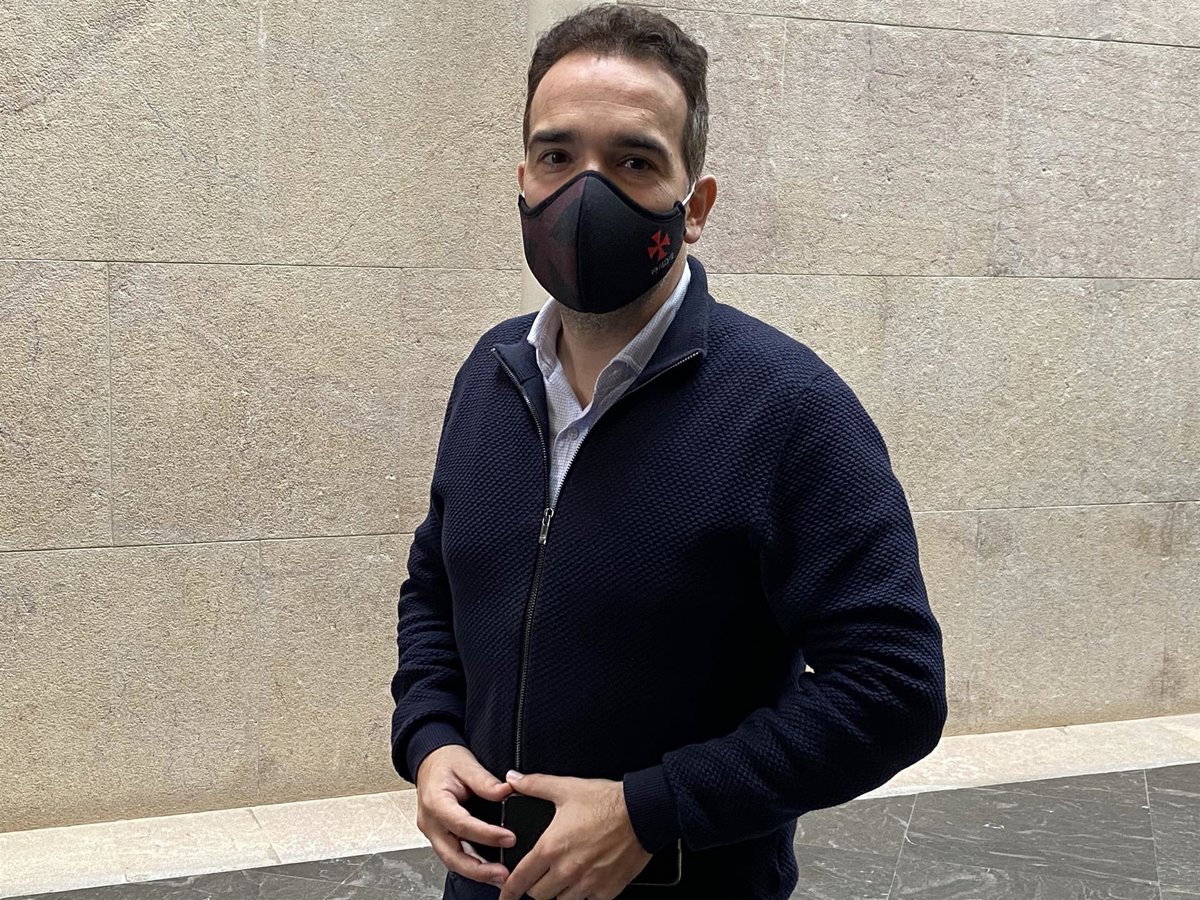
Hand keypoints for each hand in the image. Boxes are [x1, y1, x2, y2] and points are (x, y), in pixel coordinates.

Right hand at [415, 744, 516, 886]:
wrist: (430, 761)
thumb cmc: (445, 761)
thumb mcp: (466, 764)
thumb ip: (485, 781)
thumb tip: (506, 791)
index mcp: (435, 802)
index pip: (462, 824)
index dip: (487, 834)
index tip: (509, 838)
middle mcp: (430, 822)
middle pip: (452, 855)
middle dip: (478, 869)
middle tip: (503, 874)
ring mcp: (433, 832)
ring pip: (452, 860)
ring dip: (475, 872)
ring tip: (499, 877)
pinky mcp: (440, 837)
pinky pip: (453, 856)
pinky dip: (471, 865)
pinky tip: (488, 870)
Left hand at [498, 770, 653, 899]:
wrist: (643, 812)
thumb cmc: (607, 802)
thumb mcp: (566, 789)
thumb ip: (534, 785)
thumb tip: (513, 780)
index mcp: (552, 848)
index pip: (521, 879)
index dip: (508, 891)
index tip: (504, 896)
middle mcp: (568, 871)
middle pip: (539, 895)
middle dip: (535, 886)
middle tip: (541, 875)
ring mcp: (588, 884)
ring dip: (560, 891)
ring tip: (565, 875)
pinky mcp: (608, 890)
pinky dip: (584, 894)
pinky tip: (587, 878)